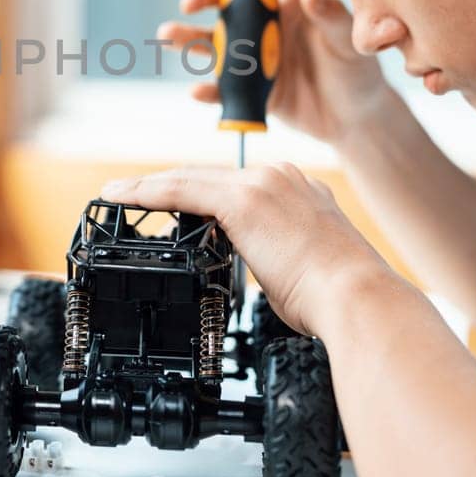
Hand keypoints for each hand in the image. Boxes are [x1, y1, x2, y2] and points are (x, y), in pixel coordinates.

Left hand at [100, 162, 396, 334]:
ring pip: (190, 178)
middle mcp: (281, 179)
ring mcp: (263, 185)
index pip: (233, 186)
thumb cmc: (337, 300)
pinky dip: (147, 193)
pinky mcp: (245, 200)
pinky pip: (181, 191)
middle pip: (207, 177)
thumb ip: (278, 261)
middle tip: (131, 196)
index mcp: (300, 193)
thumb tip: (265, 276)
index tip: (174, 207)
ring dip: (148, 187)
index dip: (197, 195)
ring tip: (118, 195)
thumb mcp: (304, 271)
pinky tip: (122, 197)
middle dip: (167, 187)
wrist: (358, 299)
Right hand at [160, 0, 394, 145]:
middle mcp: (266, 17)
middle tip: (191, 1)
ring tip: (168, 36)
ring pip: (212, 38)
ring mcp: (252, 51)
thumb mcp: (351, 42)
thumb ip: (332, 17)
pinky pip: (222, 86)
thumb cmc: (357, 70)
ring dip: (186, 36)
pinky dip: (209, 90)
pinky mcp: (247, 86)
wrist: (354, 118)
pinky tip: (199, 92)